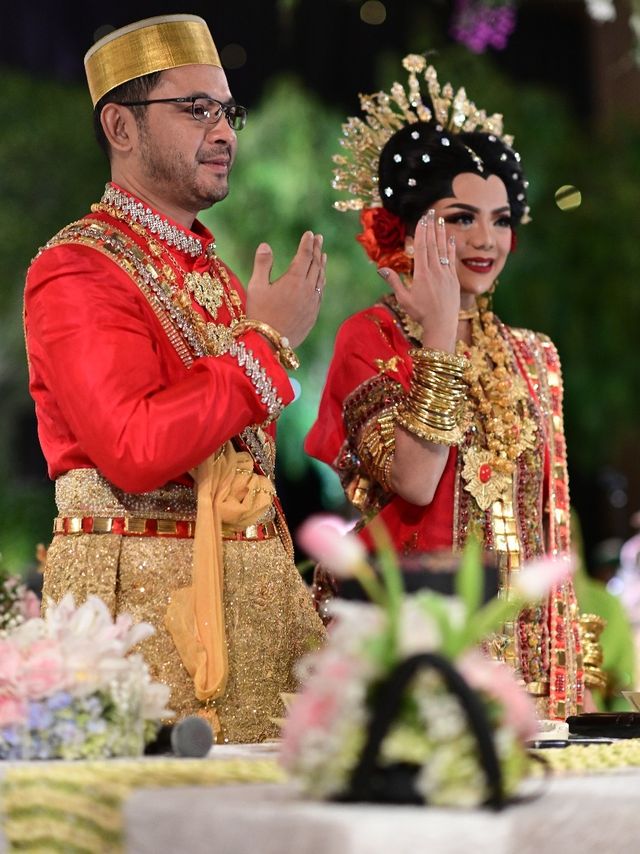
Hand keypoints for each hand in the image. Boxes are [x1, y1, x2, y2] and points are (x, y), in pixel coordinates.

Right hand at [245, 231, 325, 347]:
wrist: (270, 342)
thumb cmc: (259, 313)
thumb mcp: (256, 286)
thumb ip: (262, 264)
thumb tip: (266, 245)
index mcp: (294, 279)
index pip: (304, 256)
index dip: (307, 243)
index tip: (309, 233)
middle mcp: (307, 289)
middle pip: (315, 265)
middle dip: (316, 250)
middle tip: (318, 238)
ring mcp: (313, 303)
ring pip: (321, 279)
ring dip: (322, 265)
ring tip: (322, 255)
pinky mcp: (313, 314)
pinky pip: (321, 293)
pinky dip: (321, 281)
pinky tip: (320, 279)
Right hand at [380, 210, 458, 352]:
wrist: (442, 325)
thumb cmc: (420, 314)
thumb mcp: (404, 299)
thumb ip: (394, 282)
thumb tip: (381, 268)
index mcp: (422, 274)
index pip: (422, 247)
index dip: (422, 231)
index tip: (422, 219)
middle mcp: (435, 271)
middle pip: (433, 244)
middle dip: (431, 227)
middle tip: (431, 212)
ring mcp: (446, 274)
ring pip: (443, 250)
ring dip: (441, 234)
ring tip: (440, 220)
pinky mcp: (454, 280)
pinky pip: (452, 260)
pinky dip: (451, 248)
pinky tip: (451, 239)